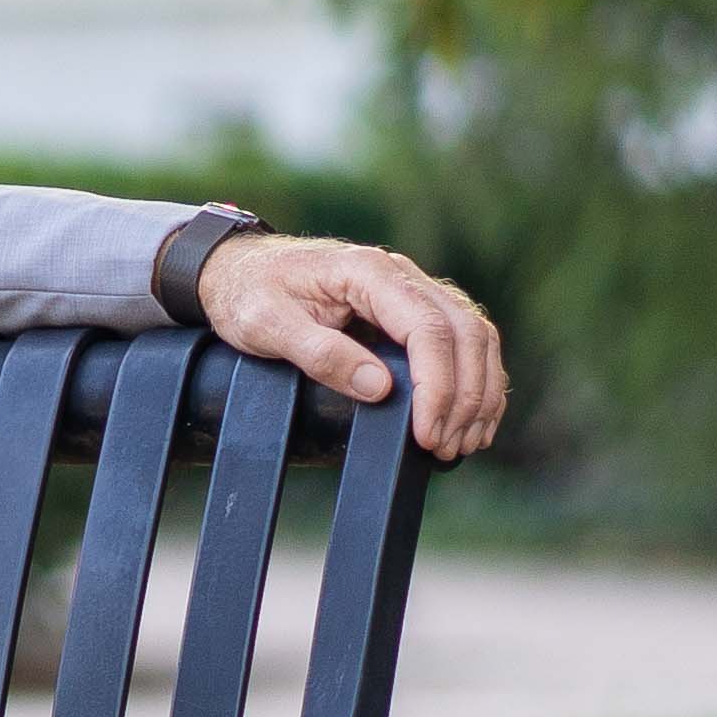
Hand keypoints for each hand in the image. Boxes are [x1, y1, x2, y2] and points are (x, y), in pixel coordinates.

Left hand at [196, 233, 511, 460]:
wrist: (238, 269)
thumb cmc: (248, 293)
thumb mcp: (265, 324)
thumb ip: (320, 353)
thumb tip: (379, 389)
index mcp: (368, 272)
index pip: (426, 329)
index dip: (437, 387)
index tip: (427, 432)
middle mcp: (402, 275)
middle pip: (464, 332)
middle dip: (465, 396)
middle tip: (446, 447)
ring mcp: (413, 289)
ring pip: (475, 336)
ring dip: (478, 392)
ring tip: (462, 443)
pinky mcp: (414, 308)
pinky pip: (463, 341)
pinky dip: (476, 380)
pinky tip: (470, 419)